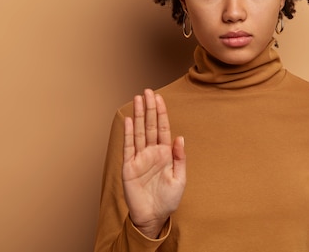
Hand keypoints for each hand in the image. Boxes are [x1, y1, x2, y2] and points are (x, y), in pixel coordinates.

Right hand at [122, 89, 185, 237]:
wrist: (154, 217)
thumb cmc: (168, 199)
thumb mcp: (180, 178)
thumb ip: (180, 158)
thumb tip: (180, 137)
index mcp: (165, 153)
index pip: (162, 128)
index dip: (161, 113)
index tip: (159, 97)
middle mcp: (151, 152)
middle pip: (149, 125)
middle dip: (149, 108)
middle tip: (147, 91)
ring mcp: (139, 158)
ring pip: (138, 132)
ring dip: (137, 116)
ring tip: (137, 99)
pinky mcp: (129, 167)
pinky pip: (128, 147)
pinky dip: (128, 134)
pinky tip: (127, 120)